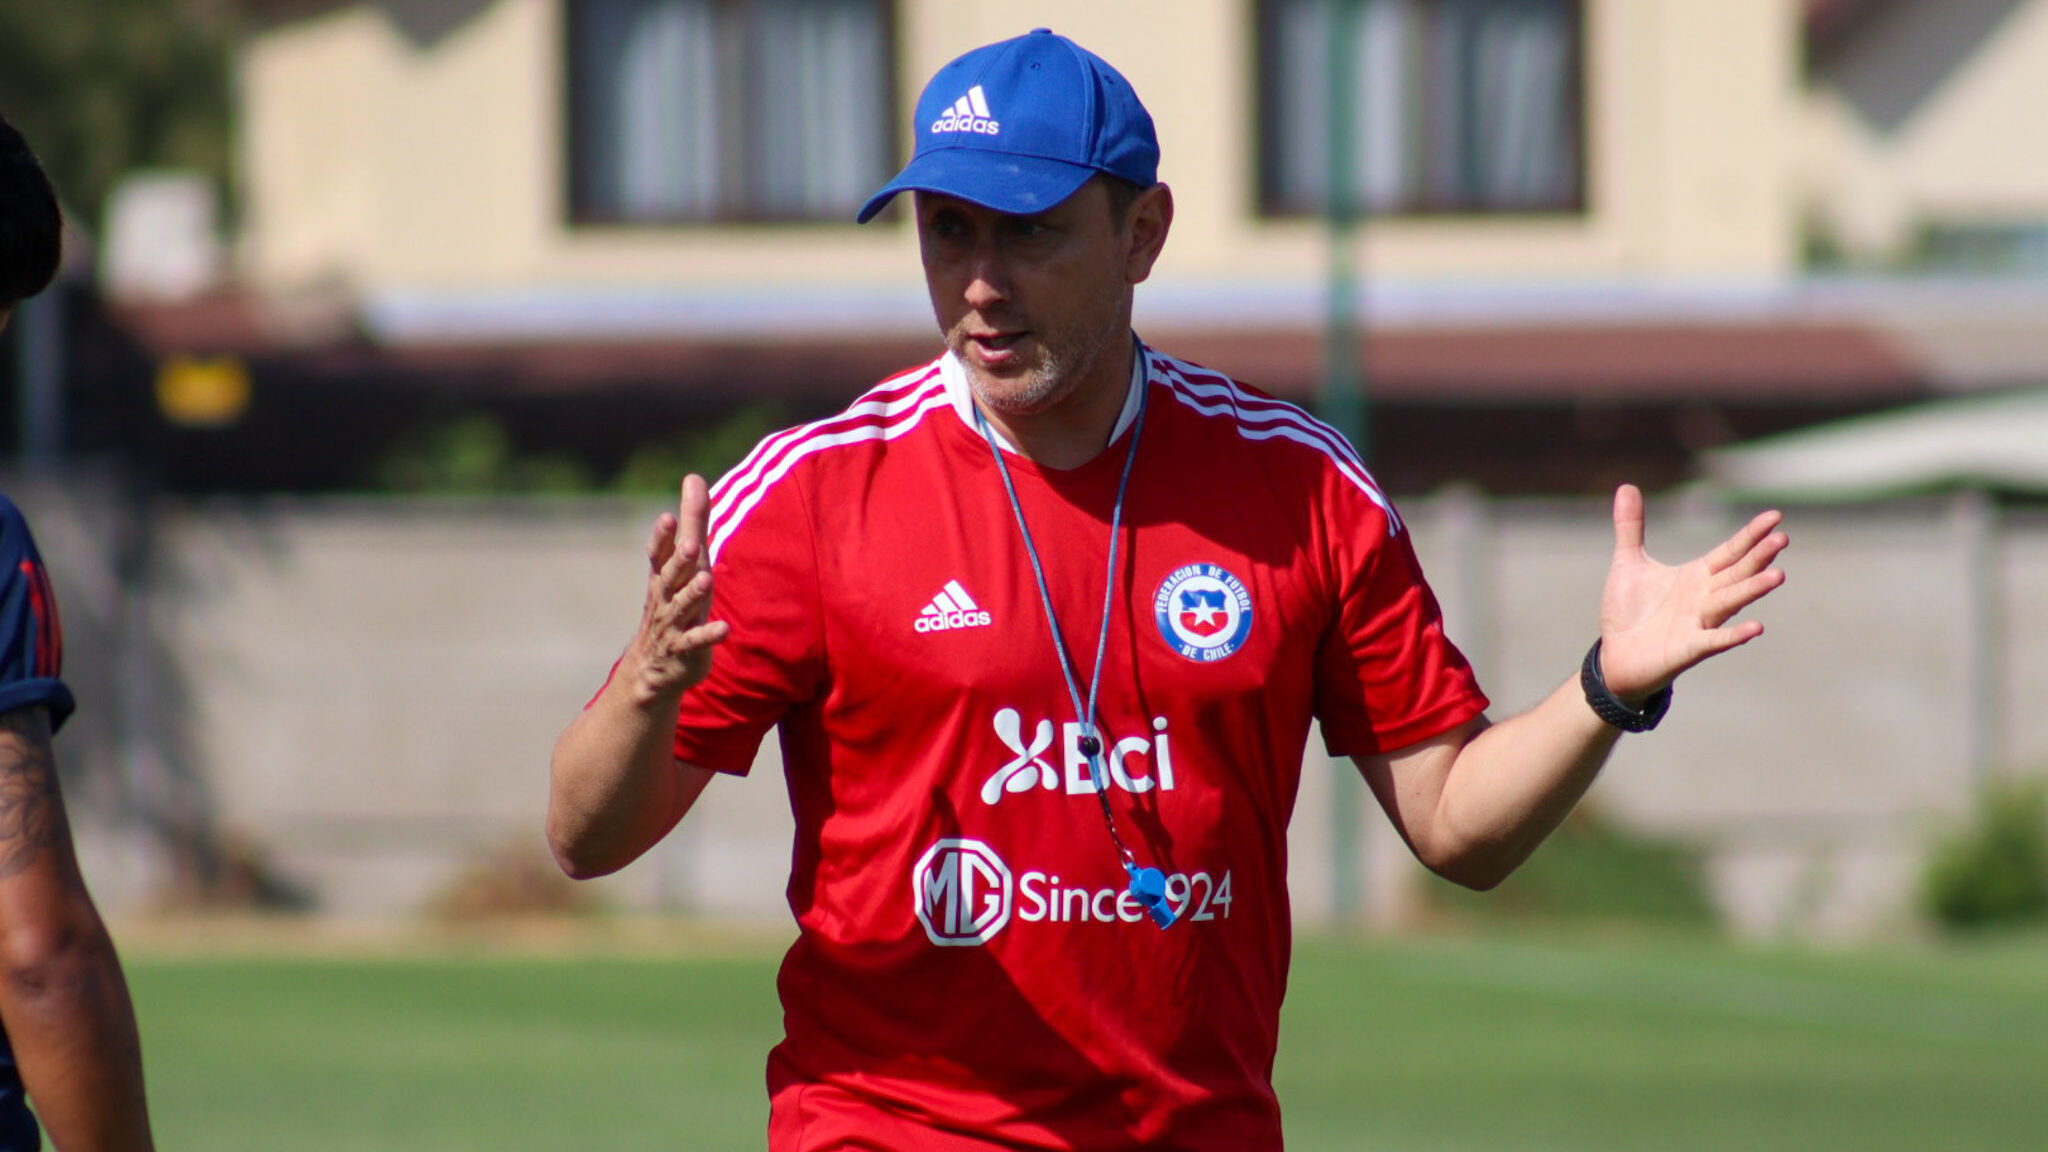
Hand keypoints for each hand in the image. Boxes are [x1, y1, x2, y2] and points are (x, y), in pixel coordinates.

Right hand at [623, 474, 728, 702]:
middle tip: (690, 545)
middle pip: (670, 576)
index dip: (661, 537)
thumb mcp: (684, 561)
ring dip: (693, 593)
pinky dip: (708, 635)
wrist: (654, 667)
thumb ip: (692, 521)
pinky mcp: (686, 649)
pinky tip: (724, 629)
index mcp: (664, 575)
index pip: (658, 553)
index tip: (668, 518)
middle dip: (679, 560)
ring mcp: (674, 623)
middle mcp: (665, 597)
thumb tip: (694, 477)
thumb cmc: (674, 602)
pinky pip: (696, 641)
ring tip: (706, 579)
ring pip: (682, 607)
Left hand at [1595, 484, 1786, 701]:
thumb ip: (1630, 527)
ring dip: (1752, 590)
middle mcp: (1704, 598)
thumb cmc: (1629, 612)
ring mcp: (1699, 623)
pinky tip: (1756, 628)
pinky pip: (1714, 641)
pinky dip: (1733, 635)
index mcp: (1696, 576)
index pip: (1730, 551)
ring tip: (1778, 575)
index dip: (1751, 535)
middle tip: (1782, 537)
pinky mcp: (1688, 648)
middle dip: (1758, 557)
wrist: (1615, 656)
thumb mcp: (1628, 563)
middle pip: (1737, 573)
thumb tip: (1626, 486)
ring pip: (1730, 602)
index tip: (1775, 516)